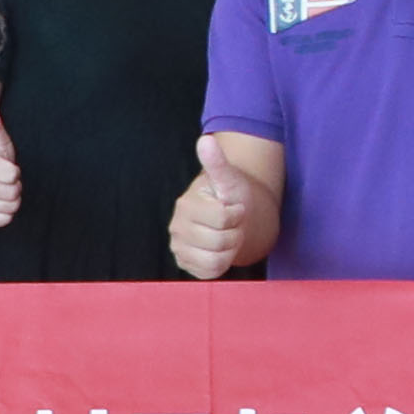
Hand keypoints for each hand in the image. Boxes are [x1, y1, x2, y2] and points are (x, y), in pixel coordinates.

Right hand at [167, 131, 271, 280]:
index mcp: (186, 205)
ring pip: (215, 260)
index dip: (236, 214)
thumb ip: (217, 162)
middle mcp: (177, 228)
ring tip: (228, 236)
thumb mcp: (228, 178)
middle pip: (219, 241)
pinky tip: (221, 250)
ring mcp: (179, 248)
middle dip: (235, 232)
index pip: (222, 218)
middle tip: (233, 224)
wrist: (232, 218)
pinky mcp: (186, 264)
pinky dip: (222, 263)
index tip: (234, 207)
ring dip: (230, 249)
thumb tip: (206, 140)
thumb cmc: (230, 196)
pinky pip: (209, 273)